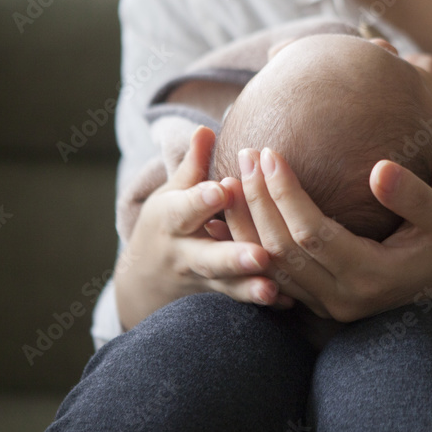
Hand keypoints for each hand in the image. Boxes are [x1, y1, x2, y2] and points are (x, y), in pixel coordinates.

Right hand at [113, 127, 284, 330]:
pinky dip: (261, 302)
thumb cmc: (167, 223)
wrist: (143, 280)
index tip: (224, 190)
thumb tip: (205, 130)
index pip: (187, 209)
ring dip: (250, 287)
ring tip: (274, 289)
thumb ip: (193, 165)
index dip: (203, 200)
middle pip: (208, 257)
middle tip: (260, 254)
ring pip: (226, 285)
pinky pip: (239, 301)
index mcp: (172, 220)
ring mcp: (201, 279)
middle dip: (233, 257)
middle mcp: (184, 254)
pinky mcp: (216, 297)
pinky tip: (288, 301)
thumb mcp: (172, 193)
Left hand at [237, 147, 431, 322]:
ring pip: (269, 266)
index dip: (286, 193)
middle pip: (282, 249)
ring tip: (233, 176)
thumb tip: (378, 169)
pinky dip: (250, 242)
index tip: (270, 153)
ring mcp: (326, 306)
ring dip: (247, 221)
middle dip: (259, 200)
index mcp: (371, 276)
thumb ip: (413, 195)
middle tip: (246, 154)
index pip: (312, 233)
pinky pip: (272, 274)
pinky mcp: (316, 303)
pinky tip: (238, 211)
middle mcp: (342, 298)